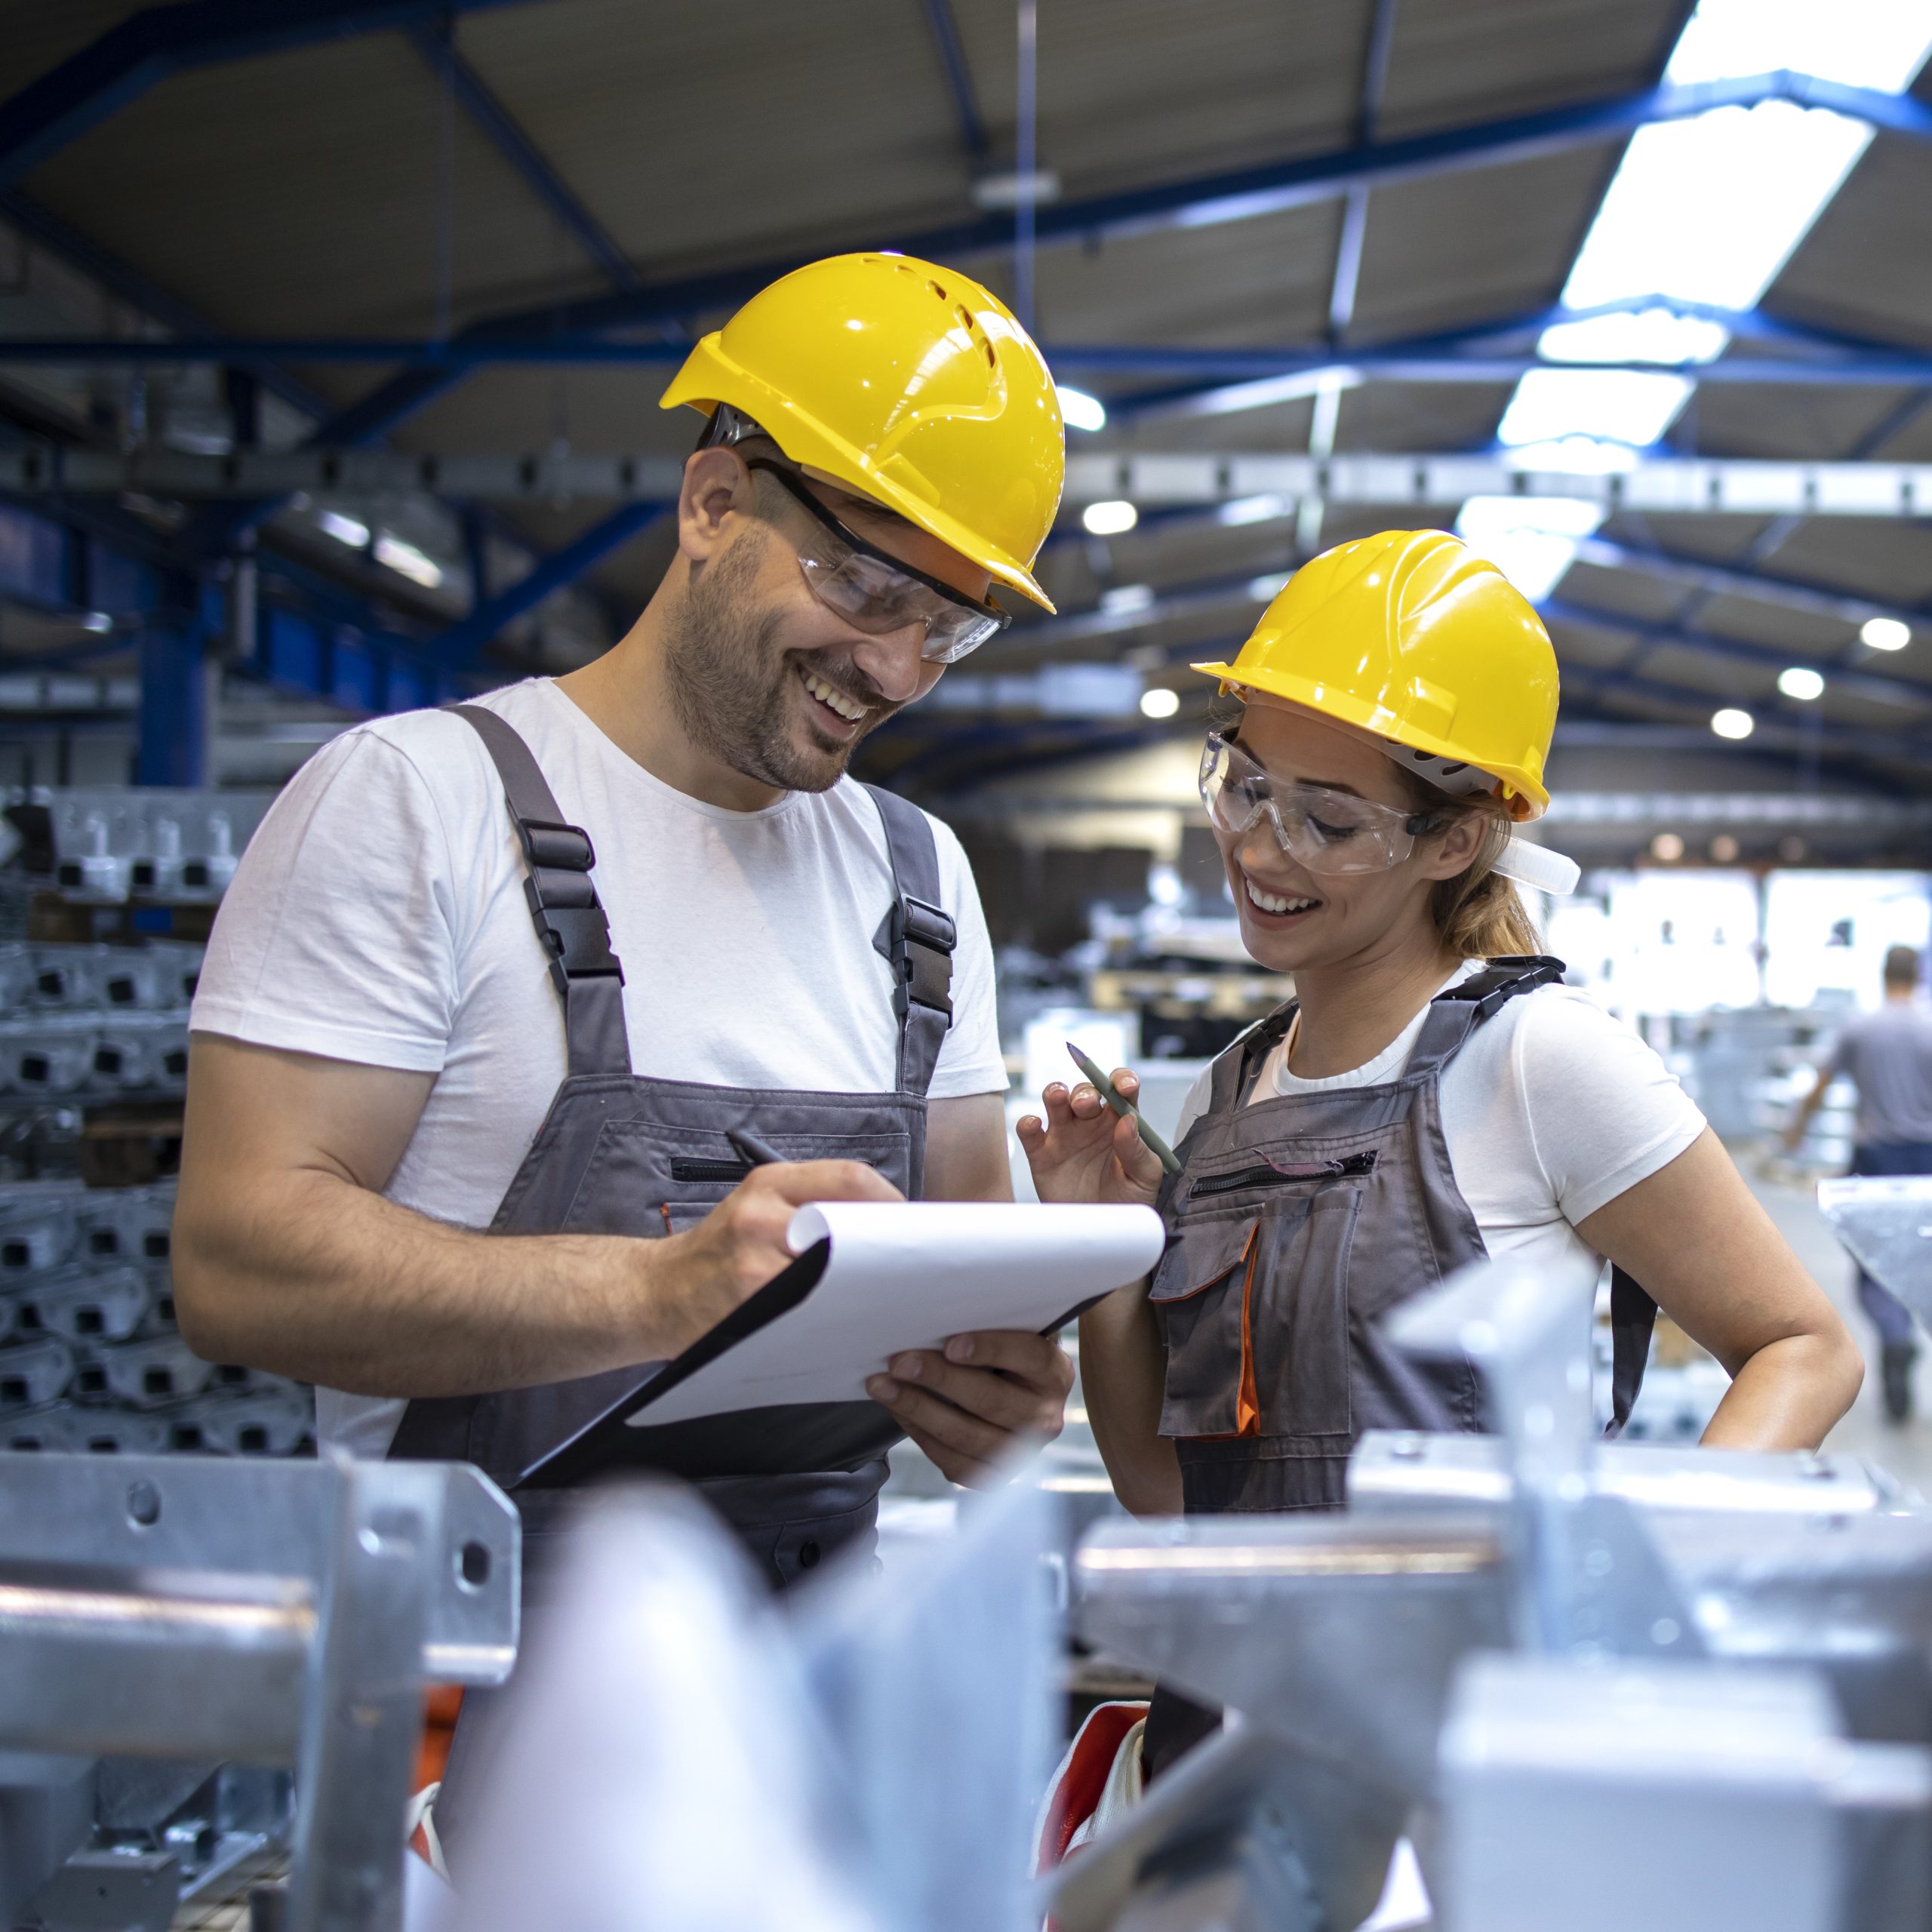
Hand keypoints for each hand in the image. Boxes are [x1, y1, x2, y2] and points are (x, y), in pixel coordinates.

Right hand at [652, 1160, 900, 1353]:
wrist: (654, 1294)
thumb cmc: (717, 1256)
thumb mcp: (757, 1208)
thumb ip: (811, 1205)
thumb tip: (886, 1222)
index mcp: (770, 1183)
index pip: (852, 1178)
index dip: (892, 1203)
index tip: (908, 1227)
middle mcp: (761, 1215)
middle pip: (850, 1225)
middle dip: (884, 1250)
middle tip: (907, 1270)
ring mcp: (754, 1262)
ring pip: (837, 1273)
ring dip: (865, 1288)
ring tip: (880, 1298)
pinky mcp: (751, 1305)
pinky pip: (811, 1311)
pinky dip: (835, 1318)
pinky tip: (845, 1323)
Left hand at [867, 1329, 1074, 1486]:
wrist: (1007, 1396)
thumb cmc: (999, 1353)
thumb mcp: (1006, 1333)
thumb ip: (989, 1323)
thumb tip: (938, 1313)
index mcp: (1055, 1372)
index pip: (1029, 1356)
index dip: (990, 1349)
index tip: (950, 1344)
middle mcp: (1045, 1416)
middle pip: (991, 1399)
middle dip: (939, 1379)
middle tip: (899, 1361)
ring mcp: (1022, 1453)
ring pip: (965, 1434)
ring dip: (917, 1408)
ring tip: (883, 1386)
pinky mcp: (994, 1476)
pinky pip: (953, 1461)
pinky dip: (920, 1433)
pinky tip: (898, 1409)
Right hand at [1016, 1070, 1165, 1208]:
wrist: (1102, 1234)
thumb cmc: (1128, 1202)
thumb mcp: (1145, 1178)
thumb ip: (1138, 1150)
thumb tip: (1128, 1120)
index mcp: (1120, 1122)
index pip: (1121, 1090)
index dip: (1122, 1080)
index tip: (1125, 1085)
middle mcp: (1091, 1123)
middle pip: (1085, 1092)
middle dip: (1085, 1091)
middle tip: (1087, 1105)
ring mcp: (1065, 1136)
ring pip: (1055, 1101)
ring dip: (1055, 1092)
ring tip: (1058, 1098)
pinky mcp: (1042, 1154)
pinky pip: (1029, 1132)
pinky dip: (1028, 1124)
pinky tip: (1035, 1126)